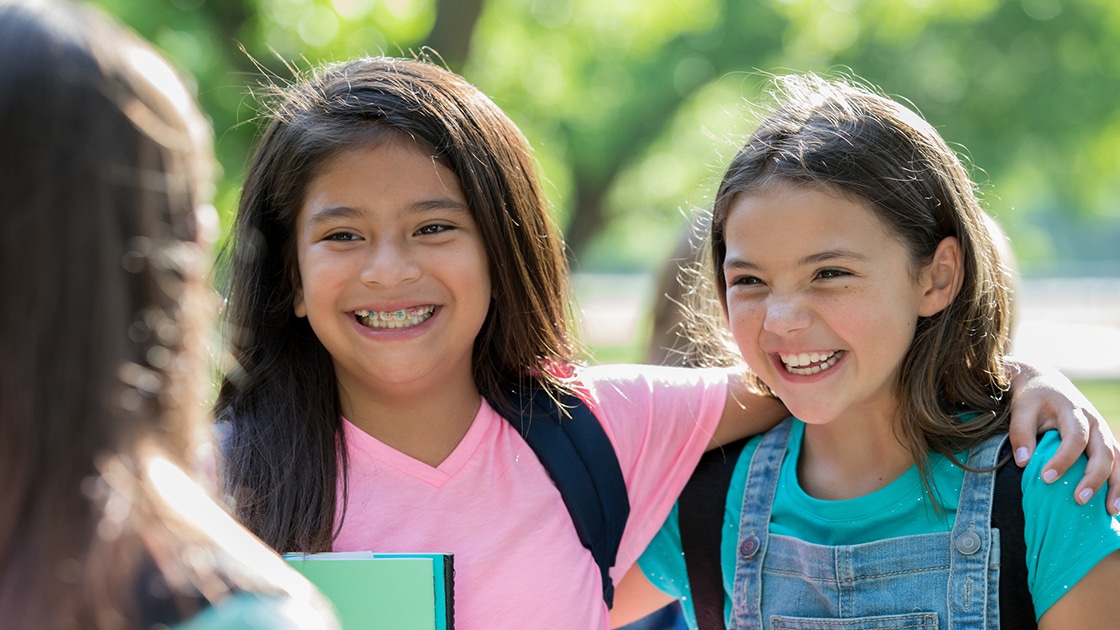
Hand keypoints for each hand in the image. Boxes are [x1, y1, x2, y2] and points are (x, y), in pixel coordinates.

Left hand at [1007, 359, 1118, 513]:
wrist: (1046, 382)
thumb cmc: (1033, 398)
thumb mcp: (1022, 409)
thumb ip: (1021, 433)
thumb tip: (1024, 463)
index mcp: (1074, 412)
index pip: (1075, 438)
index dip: (1063, 459)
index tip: (1047, 478)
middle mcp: (1094, 423)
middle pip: (1104, 451)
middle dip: (1094, 477)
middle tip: (1079, 499)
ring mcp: (1103, 433)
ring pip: (1118, 459)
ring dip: (1117, 485)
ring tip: (1111, 511)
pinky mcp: (1104, 442)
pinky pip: (1118, 463)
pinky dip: (1119, 482)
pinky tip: (1115, 504)